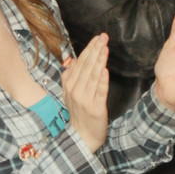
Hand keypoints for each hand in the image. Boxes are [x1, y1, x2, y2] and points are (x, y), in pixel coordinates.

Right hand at [62, 32, 109, 152]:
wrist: (82, 136)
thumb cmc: (79, 112)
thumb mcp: (71, 93)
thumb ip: (73, 76)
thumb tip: (74, 60)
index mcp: (69, 84)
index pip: (79, 62)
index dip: (89, 49)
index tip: (97, 38)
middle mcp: (75, 90)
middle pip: (86, 66)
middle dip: (95, 50)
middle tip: (103, 37)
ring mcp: (84, 99)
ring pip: (93, 76)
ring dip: (99, 60)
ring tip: (105, 48)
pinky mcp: (95, 108)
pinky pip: (99, 91)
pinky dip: (102, 80)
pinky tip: (105, 70)